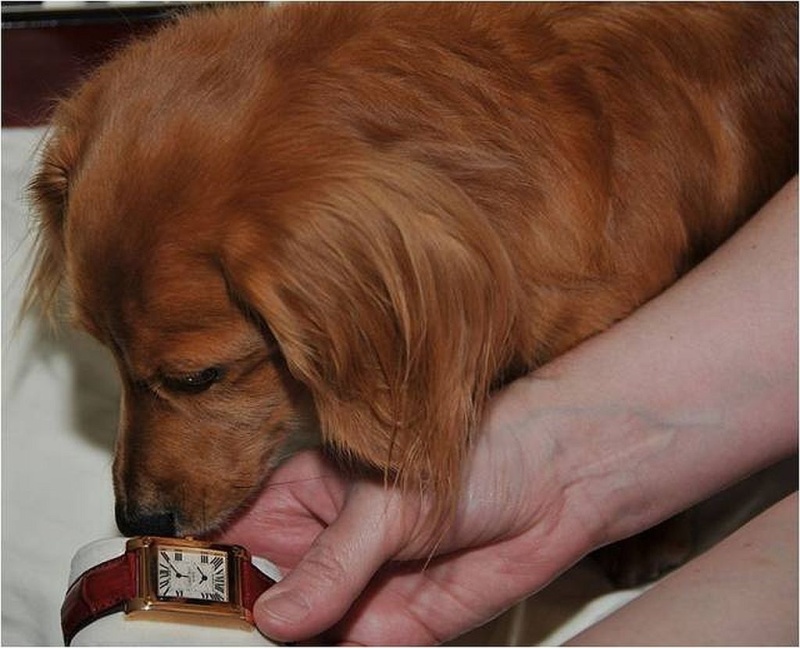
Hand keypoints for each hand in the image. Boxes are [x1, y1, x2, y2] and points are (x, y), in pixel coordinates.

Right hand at [218, 382, 595, 643]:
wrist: (558, 484)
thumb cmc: (476, 453)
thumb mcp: (389, 504)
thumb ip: (333, 563)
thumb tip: (275, 617)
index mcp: (304, 494)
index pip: (230, 538)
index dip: (198, 571)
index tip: (166, 605)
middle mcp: (323, 547)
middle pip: (254, 600)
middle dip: (233, 628)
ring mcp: (357, 591)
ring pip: (299, 637)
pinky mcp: (396, 629)